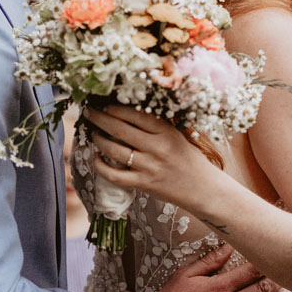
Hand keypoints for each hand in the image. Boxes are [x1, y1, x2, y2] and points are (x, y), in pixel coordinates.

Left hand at [84, 104, 220, 214]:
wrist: (202, 188)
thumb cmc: (189, 158)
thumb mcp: (177, 135)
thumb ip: (157, 125)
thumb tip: (128, 111)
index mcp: (166, 132)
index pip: (135, 115)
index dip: (115, 108)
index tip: (104, 104)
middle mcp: (157, 147)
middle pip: (120, 129)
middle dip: (99, 118)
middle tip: (89, 112)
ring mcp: (149, 167)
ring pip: (114, 150)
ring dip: (98, 139)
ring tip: (93, 133)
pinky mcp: (143, 184)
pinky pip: (115, 175)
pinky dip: (101, 166)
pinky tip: (96, 158)